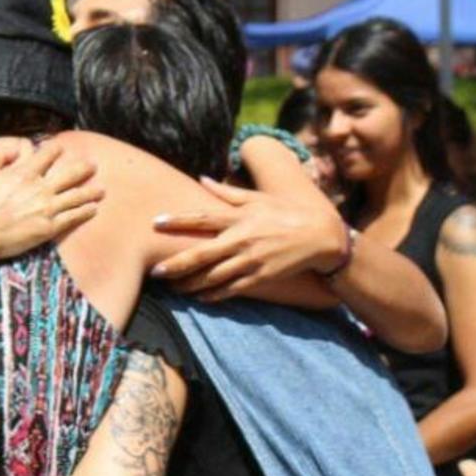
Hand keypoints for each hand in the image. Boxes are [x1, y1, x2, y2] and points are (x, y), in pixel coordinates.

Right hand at [0, 139, 101, 271]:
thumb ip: (1, 152)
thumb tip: (19, 147)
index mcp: (25, 172)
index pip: (48, 154)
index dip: (56, 149)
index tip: (62, 148)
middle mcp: (40, 188)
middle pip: (70, 174)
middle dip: (83, 168)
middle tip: (93, 165)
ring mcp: (46, 208)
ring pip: (76, 196)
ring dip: (90, 191)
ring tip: (101, 190)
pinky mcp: (48, 227)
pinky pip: (72, 217)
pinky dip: (85, 211)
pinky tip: (93, 209)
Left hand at [151, 177, 347, 300]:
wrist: (319, 237)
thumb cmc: (285, 212)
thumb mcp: (257, 198)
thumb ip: (227, 192)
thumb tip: (202, 178)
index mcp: (240, 217)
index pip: (203, 218)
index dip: (178, 220)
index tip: (156, 222)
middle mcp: (242, 240)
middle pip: (202, 255)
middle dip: (176, 265)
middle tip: (156, 272)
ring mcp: (251, 261)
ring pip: (213, 277)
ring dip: (190, 285)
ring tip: (173, 288)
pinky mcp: (260, 278)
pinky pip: (230, 290)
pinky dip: (213, 295)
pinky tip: (199, 297)